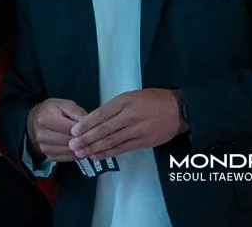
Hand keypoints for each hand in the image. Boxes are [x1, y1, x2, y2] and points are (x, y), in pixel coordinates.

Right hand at [26, 98, 87, 162]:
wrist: (34, 121)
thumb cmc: (51, 110)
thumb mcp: (63, 104)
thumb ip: (77, 112)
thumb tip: (90, 124)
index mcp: (45, 118)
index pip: (69, 128)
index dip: (83, 129)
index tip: (92, 128)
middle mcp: (42, 135)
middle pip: (70, 141)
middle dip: (83, 140)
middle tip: (93, 137)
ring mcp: (44, 147)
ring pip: (70, 152)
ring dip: (81, 149)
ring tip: (88, 142)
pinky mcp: (48, 156)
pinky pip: (68, 158)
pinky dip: (77, 154)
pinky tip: (80, 148)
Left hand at [68, 89, 185, 160]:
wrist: (178, 110)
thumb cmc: (152, 100)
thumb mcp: (130, 96)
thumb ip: (113, 107)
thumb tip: (94, 119)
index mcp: (125, 101)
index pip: (101, 114)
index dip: (86, 124)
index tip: (74, 131)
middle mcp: (130, 116)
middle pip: (104, 129)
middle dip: (86, 139)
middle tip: (73, 145)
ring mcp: (137, 130)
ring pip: (112, 141)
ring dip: (94, 148)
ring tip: (81, 153)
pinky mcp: (144, 142)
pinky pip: (123, 149)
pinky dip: (109, 153)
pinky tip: (98, 156)